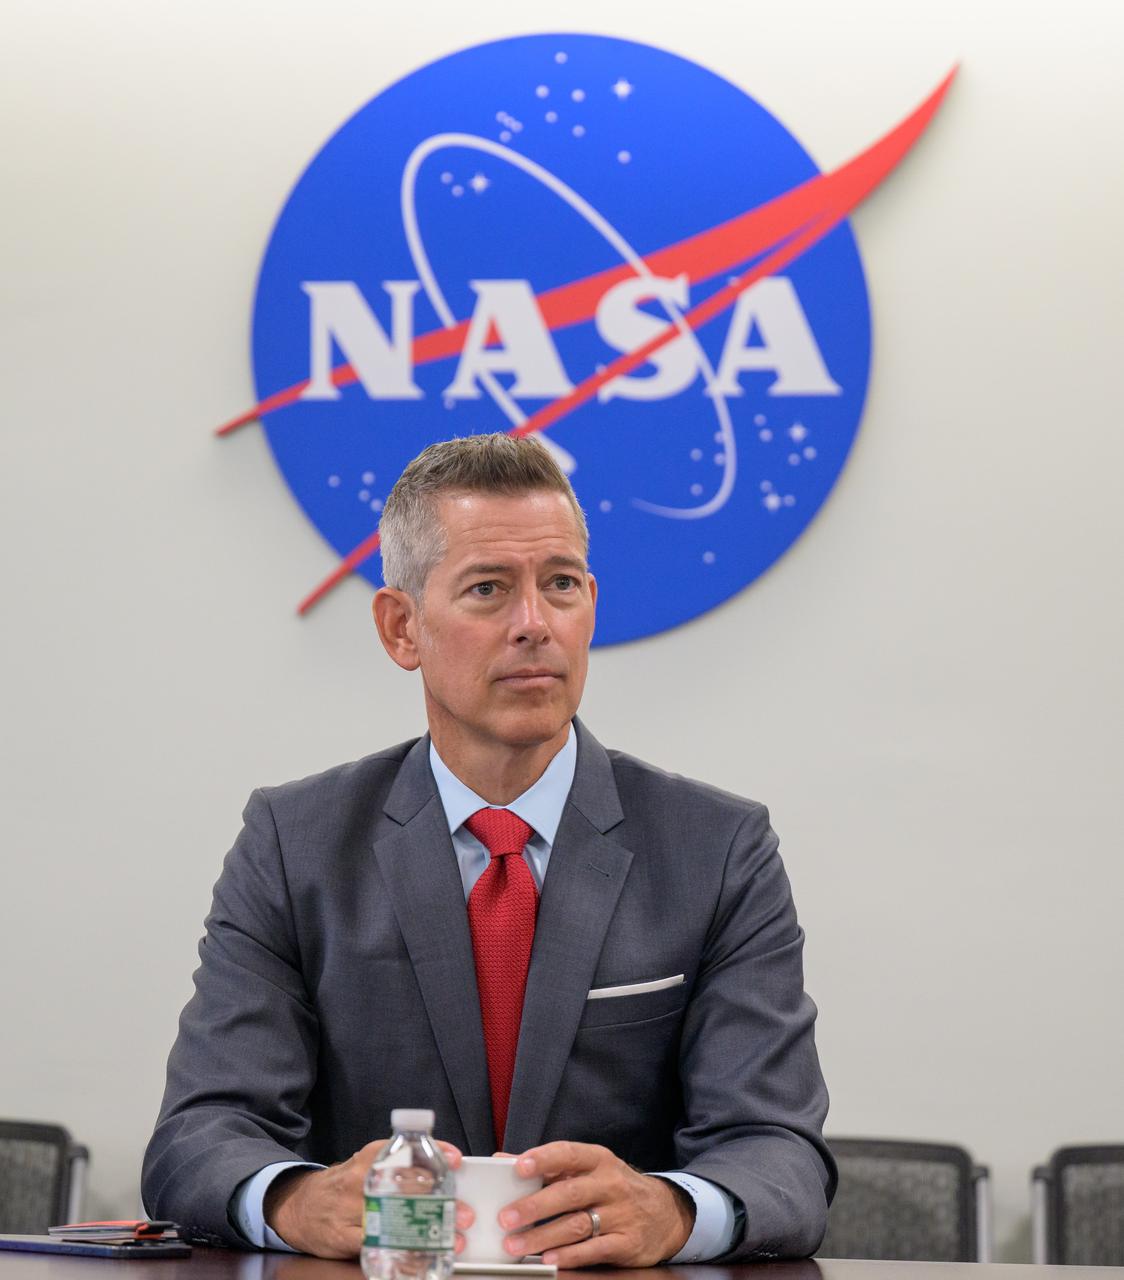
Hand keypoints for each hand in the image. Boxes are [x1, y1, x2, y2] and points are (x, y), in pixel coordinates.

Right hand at [265, 1139, 471, 1258]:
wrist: (299, 1205)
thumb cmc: (342, 1185)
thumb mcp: (367, 1164)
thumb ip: (399, 1163)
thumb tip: (444, 1164)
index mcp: (369, 1157)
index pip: (405, 1151)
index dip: (434, 1155)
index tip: (457, 1161)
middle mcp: (361, 1179)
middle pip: (405, 1187)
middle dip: (438, 1201)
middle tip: (463, 1214)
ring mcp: (350, 1209)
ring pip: (393, 1218)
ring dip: (425, 1230)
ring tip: (449, 1238)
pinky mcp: (343, 1237)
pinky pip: (375, 1245)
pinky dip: (399, 1251)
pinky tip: (418, 1257)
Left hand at [497, 1141, 694, 1267]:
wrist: (666, 1212)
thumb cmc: (615, 1188)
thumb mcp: (590, 1169)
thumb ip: (549, 1167)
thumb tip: (503, 1161)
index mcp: (598, 1160)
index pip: (568, 1153)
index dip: (542, 1159)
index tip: (517, 1167)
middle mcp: (610, 1184)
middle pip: (568, 1193)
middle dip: (534, 1206)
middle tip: (506, 1218)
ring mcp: (621, 1213)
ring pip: (577, 1224)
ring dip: (543, 1236)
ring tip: (516, 1245)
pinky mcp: (627, 1242)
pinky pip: (594, 1249)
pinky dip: (570, 1255)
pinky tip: (550, 1260)